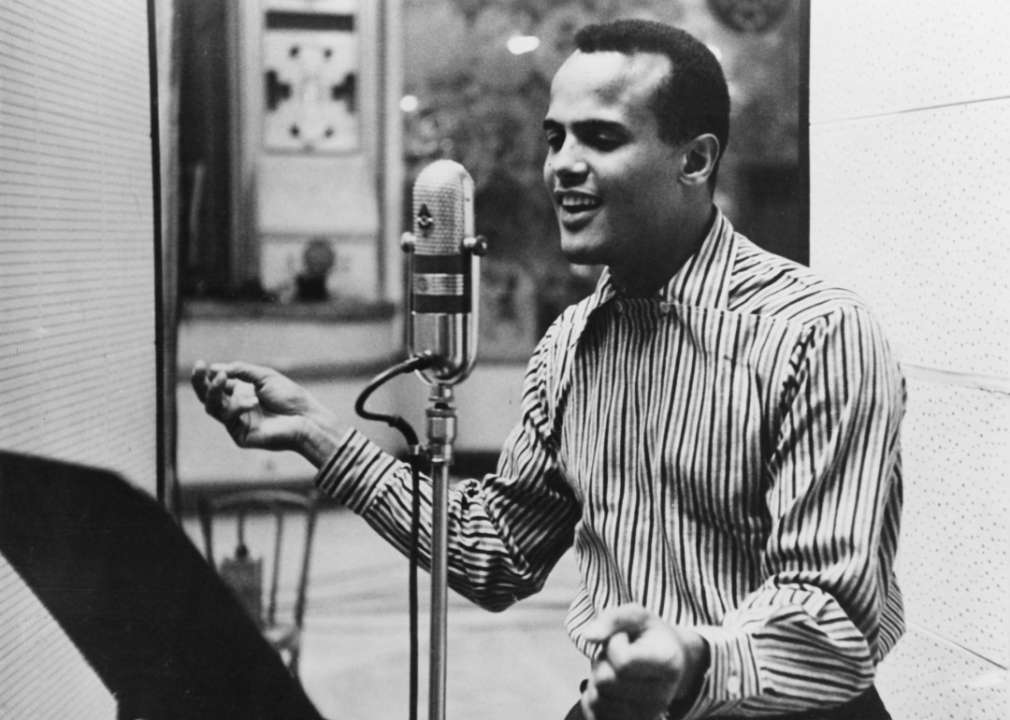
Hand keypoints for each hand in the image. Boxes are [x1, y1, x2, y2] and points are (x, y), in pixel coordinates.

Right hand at [191, 360, 340, 463]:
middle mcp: (236, 407)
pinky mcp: (240, 435)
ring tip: (222, 378)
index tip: (203, 364)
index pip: (217, 384)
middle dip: (200, 382)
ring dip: (214, 391)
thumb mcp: (265, 377)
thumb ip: (241, 371)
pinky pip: (229, 419)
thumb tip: (216, 367)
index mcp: (241, 392)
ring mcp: (237, 422)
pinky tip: (253, 402)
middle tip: (198, 368)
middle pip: (208, 396)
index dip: (207, 375)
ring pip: (212, 408)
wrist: (306, 418)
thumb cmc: (290, 397)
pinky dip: (238, 407)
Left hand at [579, 604, 708, 719]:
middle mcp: (660, 697)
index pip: (622, 663)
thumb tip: (588, 635)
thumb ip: (614, 618)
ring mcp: (646, 716)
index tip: (625, 638)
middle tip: (617, 656)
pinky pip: (593, 714)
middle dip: (603, 662)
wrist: (670, 664)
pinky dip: (593, 697)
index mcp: (667, 664)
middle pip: (605, 681)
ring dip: (597, 680)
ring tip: (615, 672)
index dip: (614, 644)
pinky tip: (610, 688)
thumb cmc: (649, 636)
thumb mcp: (637, 616)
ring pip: (596, 700)